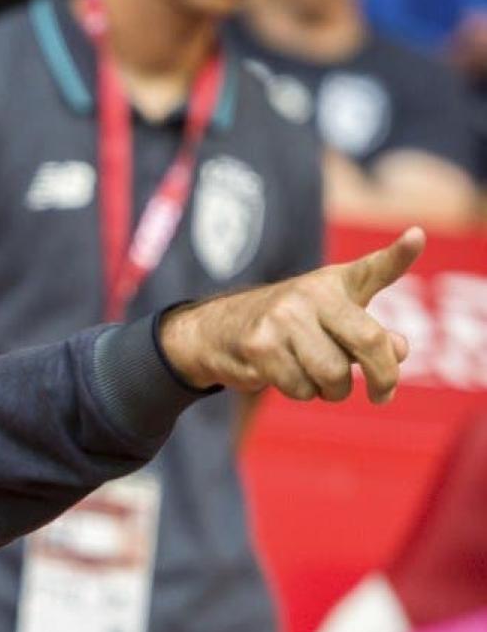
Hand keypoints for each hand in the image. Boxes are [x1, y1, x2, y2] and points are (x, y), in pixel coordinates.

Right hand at [160, 227, 425, 403]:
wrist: (215, 330)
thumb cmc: (285, 327)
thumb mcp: (329, 321)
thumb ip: (368, 333)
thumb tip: (399, 350)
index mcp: (333, 284)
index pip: (373, 269)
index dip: (398, 254)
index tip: (416, 237)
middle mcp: (310, 294)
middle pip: (368, 342)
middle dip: (383, 377)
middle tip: (383, 395)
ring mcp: (283, 318)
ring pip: (333, 375)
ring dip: (331, 391)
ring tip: (317, 379)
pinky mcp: (259, 345)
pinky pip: (301, 388)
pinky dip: (300, 392)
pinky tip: (283, 375)